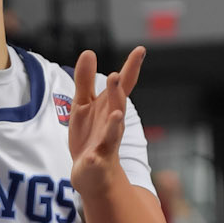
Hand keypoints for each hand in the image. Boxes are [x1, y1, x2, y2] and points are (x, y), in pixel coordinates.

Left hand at [68, 46, 144, 200]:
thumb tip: (89, 51)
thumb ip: (85, 81)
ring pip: (112, 132)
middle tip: (115, 75)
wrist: (92, 173)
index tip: (140, 49)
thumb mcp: (83, 105)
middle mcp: (113, 124)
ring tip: (115, 113)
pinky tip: (92, 156)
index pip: (124, 86)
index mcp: (109, 107)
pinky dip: (95, 158)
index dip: (131, 68)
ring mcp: (106, 144)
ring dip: (113, 122)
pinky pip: (97, 160)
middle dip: (117, 92)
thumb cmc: (90, 135)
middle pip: (118, 106)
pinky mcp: (97, 162)